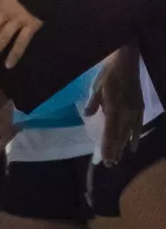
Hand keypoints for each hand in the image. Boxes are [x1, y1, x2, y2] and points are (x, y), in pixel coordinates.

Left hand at [86, 48, 144, 165]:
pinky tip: (133, 148)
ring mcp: (134, 112)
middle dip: (114, 151)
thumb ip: (93, 103)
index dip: (107, 147)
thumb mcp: (97, 87)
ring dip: (122, 147)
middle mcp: (126, 113)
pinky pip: (138, 127)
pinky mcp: (139, 109)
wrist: (127, 63)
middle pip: (119, 137)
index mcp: (114, 109)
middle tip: (109, 165)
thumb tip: (88, 115)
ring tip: (117, 160)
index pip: (110, 133)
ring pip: (128, 134)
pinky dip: (135, 138)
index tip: (105, 159)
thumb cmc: (109, 74)